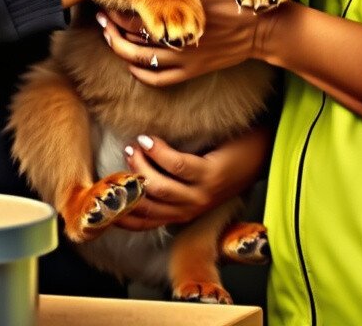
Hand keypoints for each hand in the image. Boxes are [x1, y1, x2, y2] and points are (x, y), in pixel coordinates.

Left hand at [99, 0, 271, 85]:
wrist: (272, 31)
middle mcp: (189, 17)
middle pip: (137, 19)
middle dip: (115, 12)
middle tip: (102, 2)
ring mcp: (188, 47)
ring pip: (139, 51)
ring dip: (117, 40)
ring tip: (105, 28)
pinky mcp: (192, 67)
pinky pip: (156, 74)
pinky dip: (137, 67)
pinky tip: (127, 56)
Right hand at [114, 126, 271, 230]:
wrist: (259, 151)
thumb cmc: (222, 161)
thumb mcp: (193, 181)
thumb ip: (169, 182)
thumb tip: (133, 164)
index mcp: (182, 213)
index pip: (144, 222)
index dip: (120, 214)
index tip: (102, 199)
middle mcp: (190, 210)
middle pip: (146, 205)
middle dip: (128, 183)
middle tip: (123, 156)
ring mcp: (201, 195)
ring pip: (158, 187)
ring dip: (140, 165)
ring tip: (135, 145)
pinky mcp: (211, 176)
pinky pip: (176, 165)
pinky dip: (158, 151)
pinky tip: (149, 139)